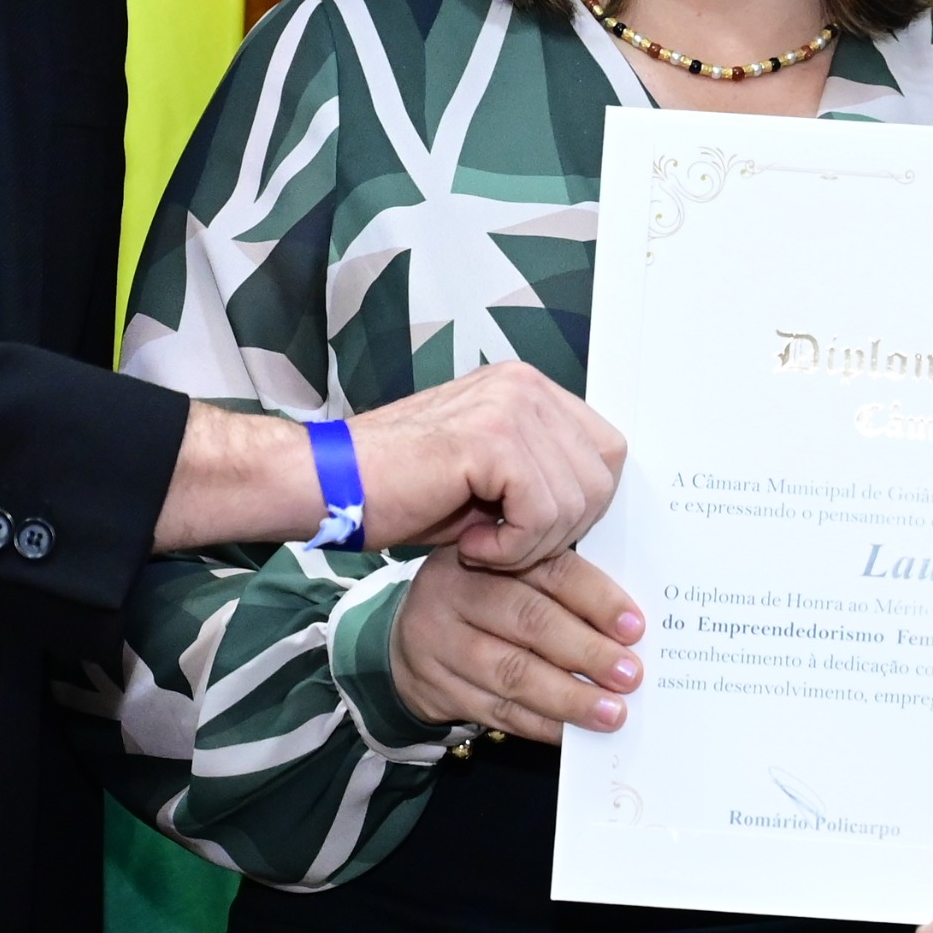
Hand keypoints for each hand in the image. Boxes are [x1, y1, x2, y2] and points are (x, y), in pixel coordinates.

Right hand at [153, 364, 622, 563]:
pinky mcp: (491, 438)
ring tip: (481, 544)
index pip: (606, 450)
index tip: (533, 531)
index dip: (580, 505)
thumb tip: (595, 504)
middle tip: (503, 544)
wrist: (327, 486)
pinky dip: (513, 547)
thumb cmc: (398, 490)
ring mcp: (509, 405)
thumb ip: (540, 476)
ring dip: (532, 544)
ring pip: (576, 499)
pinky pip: (542, 511)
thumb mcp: (489, 480)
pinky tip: (471, 545)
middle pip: (600, 476)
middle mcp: (524, 386)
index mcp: (526, 388)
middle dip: (561, 530)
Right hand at [394, 550, 645, 739]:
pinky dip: (540, 724)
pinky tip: (572, 732)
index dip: (596, 599)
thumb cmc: (482, 603)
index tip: (635, 629)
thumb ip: (560, 588)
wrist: (407, 642)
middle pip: (529, 622)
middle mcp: (456, 591)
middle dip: (587, 652)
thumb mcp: (511, 574)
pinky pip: (496, 711)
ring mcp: (439, 642)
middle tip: (629, 675)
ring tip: (610, 712)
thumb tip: (628, 629)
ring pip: (512, 673)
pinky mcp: (436, 688)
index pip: (550, 571)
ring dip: (568, 697)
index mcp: (487, 552)